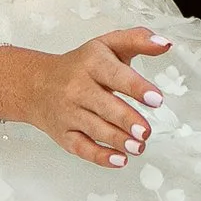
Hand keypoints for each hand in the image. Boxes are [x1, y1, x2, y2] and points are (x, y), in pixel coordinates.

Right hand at [0, 27, 168, 168]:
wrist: (36, 84)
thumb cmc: (80, 65)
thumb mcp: (108, 45)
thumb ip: (138, 40)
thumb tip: (164, 44)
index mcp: (92, 62)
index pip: (115, 75)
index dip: (136, 87)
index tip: (156, 99)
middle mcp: (78, 88)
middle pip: (104, 105)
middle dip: (127, 120)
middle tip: (145, 131)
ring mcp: (69, 113)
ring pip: (95, 129)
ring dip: (119, 140)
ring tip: (139, 146)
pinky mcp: (64, 135)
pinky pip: (82, 148)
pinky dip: (101, 156)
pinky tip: (120, 159)